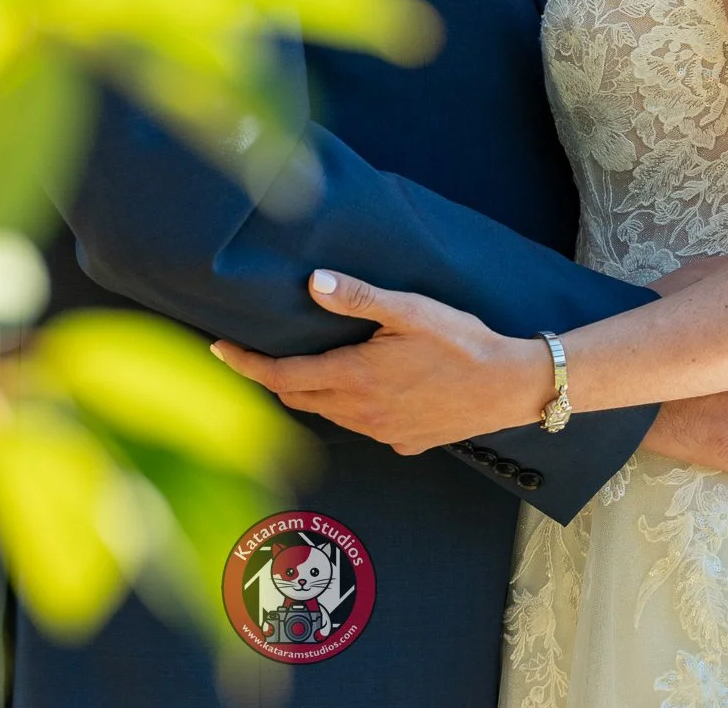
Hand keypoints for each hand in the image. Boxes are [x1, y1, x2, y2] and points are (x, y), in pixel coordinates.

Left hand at [211, 270, 551, 454]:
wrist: (508, 385)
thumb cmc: (459, 341)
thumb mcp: (407, 309)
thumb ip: (357, 298)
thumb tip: (311, 283)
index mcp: (354, 378)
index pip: (281, 377)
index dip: (245, 364)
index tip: (219, 349)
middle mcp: (360, 413)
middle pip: (298, 400)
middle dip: (274, 379)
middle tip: (260, 352)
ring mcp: (383, 433)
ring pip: (329, 416)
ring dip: (311, 394)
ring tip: (308, 365)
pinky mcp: (404, 443)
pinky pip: (362, 427)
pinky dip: (348, 408)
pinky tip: (363, 388)